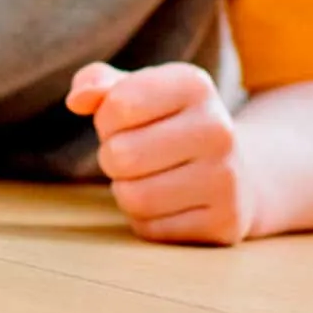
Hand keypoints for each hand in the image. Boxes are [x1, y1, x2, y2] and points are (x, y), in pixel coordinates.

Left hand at [66, 62, 257, 244]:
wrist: (236, 171)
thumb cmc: (165, 122)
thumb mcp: (133, 89)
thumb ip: (94, 83)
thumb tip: (76, 101)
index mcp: (193, 85)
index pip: (118, 105)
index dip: (106, 118)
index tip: (125, 120)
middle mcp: (218, 129)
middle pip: (120, 155)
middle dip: (112, 156)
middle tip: (133, 153)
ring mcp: (227, 179)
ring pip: (133, 196)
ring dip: (125, 189)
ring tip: (148, 176)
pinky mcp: (224, 223)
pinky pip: (150, 229)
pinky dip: (145, 218)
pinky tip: (168, 202)